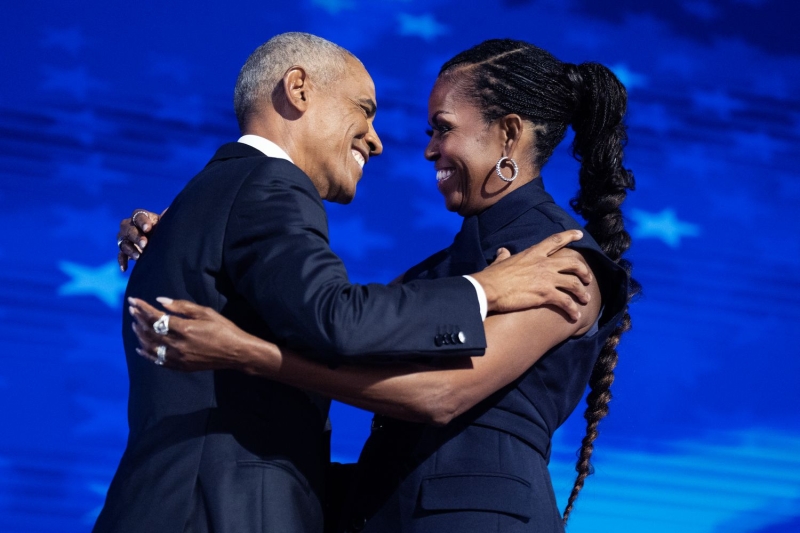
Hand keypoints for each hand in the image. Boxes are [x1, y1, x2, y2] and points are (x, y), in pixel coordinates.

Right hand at [117, 209, 161, 271]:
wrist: (161, 244)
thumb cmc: (164, 230)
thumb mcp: (166, 224)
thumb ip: (166, 218)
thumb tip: (169, 211)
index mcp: (141, 217)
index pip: (138, 216)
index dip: (142, 222)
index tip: (148, 229)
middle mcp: (130, 226)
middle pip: (128, 229)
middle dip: (136, 237)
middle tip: (145, 244)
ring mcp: (125, 238)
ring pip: (123, 242)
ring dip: (130, 249)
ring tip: (139, 257)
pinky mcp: (124, 251)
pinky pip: (120, 255)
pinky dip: (122, 261)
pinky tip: (125, 268)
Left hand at [128, 297, 272, 372]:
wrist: (236, 352)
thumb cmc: (224, 329)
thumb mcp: (206, 312)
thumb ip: (182, 307)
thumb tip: (160, 301)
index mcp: (184, 329)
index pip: (156, 317)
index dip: (143, 308)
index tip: (133, 300)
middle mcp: (178, 345)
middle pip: (150, 331)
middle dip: (139, 319)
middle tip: (132, 310)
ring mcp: (178, 358)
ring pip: (151, 347)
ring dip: (140, 335)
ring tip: (135, 325)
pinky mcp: (181, 366)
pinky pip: (158, 361)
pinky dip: (147, 354)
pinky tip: (140, 348)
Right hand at [471, 230, 592, 320]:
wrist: (488, 289)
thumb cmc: (492, 276)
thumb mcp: (500, 262)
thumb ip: (504, 256)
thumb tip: (502, 251)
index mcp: (533, 253)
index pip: (555, 240)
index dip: (570, 235)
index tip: (580, 234)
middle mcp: (544, 264)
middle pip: (572, 263)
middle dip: (583, 270)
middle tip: (587, 278)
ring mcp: (547, 279)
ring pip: (574, 284)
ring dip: (582, 293)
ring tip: (585, 299)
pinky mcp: (546, 295)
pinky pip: (566, 302)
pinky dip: (573, 310)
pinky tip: (575, 317)